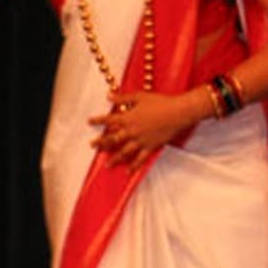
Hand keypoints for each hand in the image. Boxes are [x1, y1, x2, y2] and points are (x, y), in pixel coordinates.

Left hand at [88, 89, 205, 171]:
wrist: (177, 112)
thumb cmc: (159, 102)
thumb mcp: (139, 96)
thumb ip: (123, 98)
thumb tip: (109, 96)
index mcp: (128, 117)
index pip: (109, 119)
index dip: (98, 120)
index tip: (89, 122)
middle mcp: (132, 131)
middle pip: (113, 138)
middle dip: (101, 142)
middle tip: (92, 146)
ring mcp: (141, 140)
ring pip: (124, 152)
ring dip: (114, 158)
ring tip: (107, 165)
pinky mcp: (151, 147)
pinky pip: (140, 159)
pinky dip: (134, 166)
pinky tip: (128, 172)